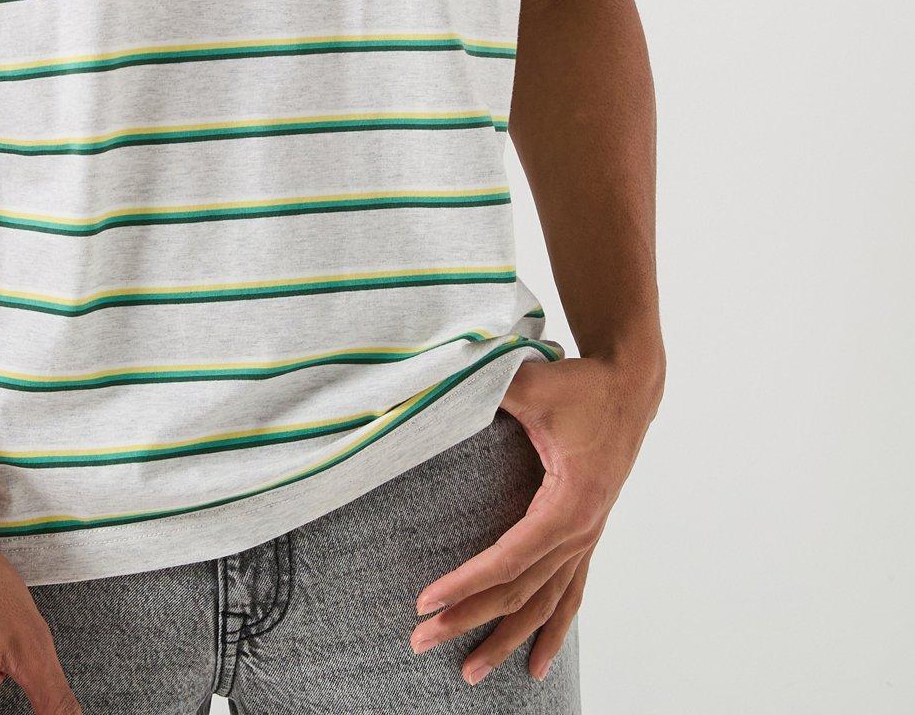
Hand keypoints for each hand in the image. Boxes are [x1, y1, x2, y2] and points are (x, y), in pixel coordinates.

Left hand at [408, 352, 662, 685]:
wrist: (628, 386)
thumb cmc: (582, 385)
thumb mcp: (534, 382)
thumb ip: (492, 384)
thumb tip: (445, 379)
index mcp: (570, 503)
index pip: (509, 558)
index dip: (467, 583)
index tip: (426, 601)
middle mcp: (581, 531)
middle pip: (520, 591)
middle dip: (470, 619)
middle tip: (422, 640)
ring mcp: (586, 538)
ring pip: (543, 604)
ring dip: (506, 639)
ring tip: (470, 672)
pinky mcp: (586, 535)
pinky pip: (568, 595)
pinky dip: (551, 631)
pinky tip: (535, 665)